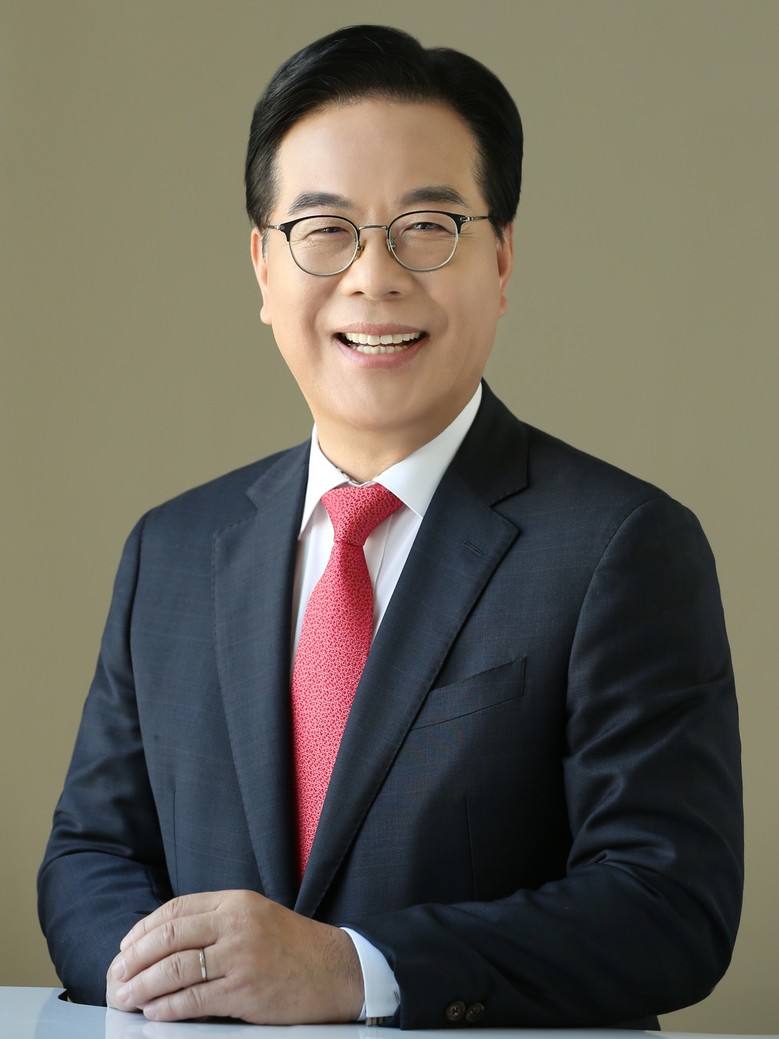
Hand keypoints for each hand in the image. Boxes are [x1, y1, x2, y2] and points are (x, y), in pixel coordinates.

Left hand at [106, 889, 363, 1022]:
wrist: (337, 970)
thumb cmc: (294, 947)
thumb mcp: (256, 917)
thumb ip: (217, 922)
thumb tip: (166, 941)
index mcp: (236, 901)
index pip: (177, 909)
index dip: (144, 929)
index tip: (125, 947)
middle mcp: (236, 924)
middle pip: (169, 937)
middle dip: (134, 959)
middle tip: (115, 975)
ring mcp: (241, 957)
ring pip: (175, 970)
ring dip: (142, 986)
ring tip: (125, 997)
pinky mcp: (245, 991)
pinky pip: (194, 999)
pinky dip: (167, 1008)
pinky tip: (155, 1012)